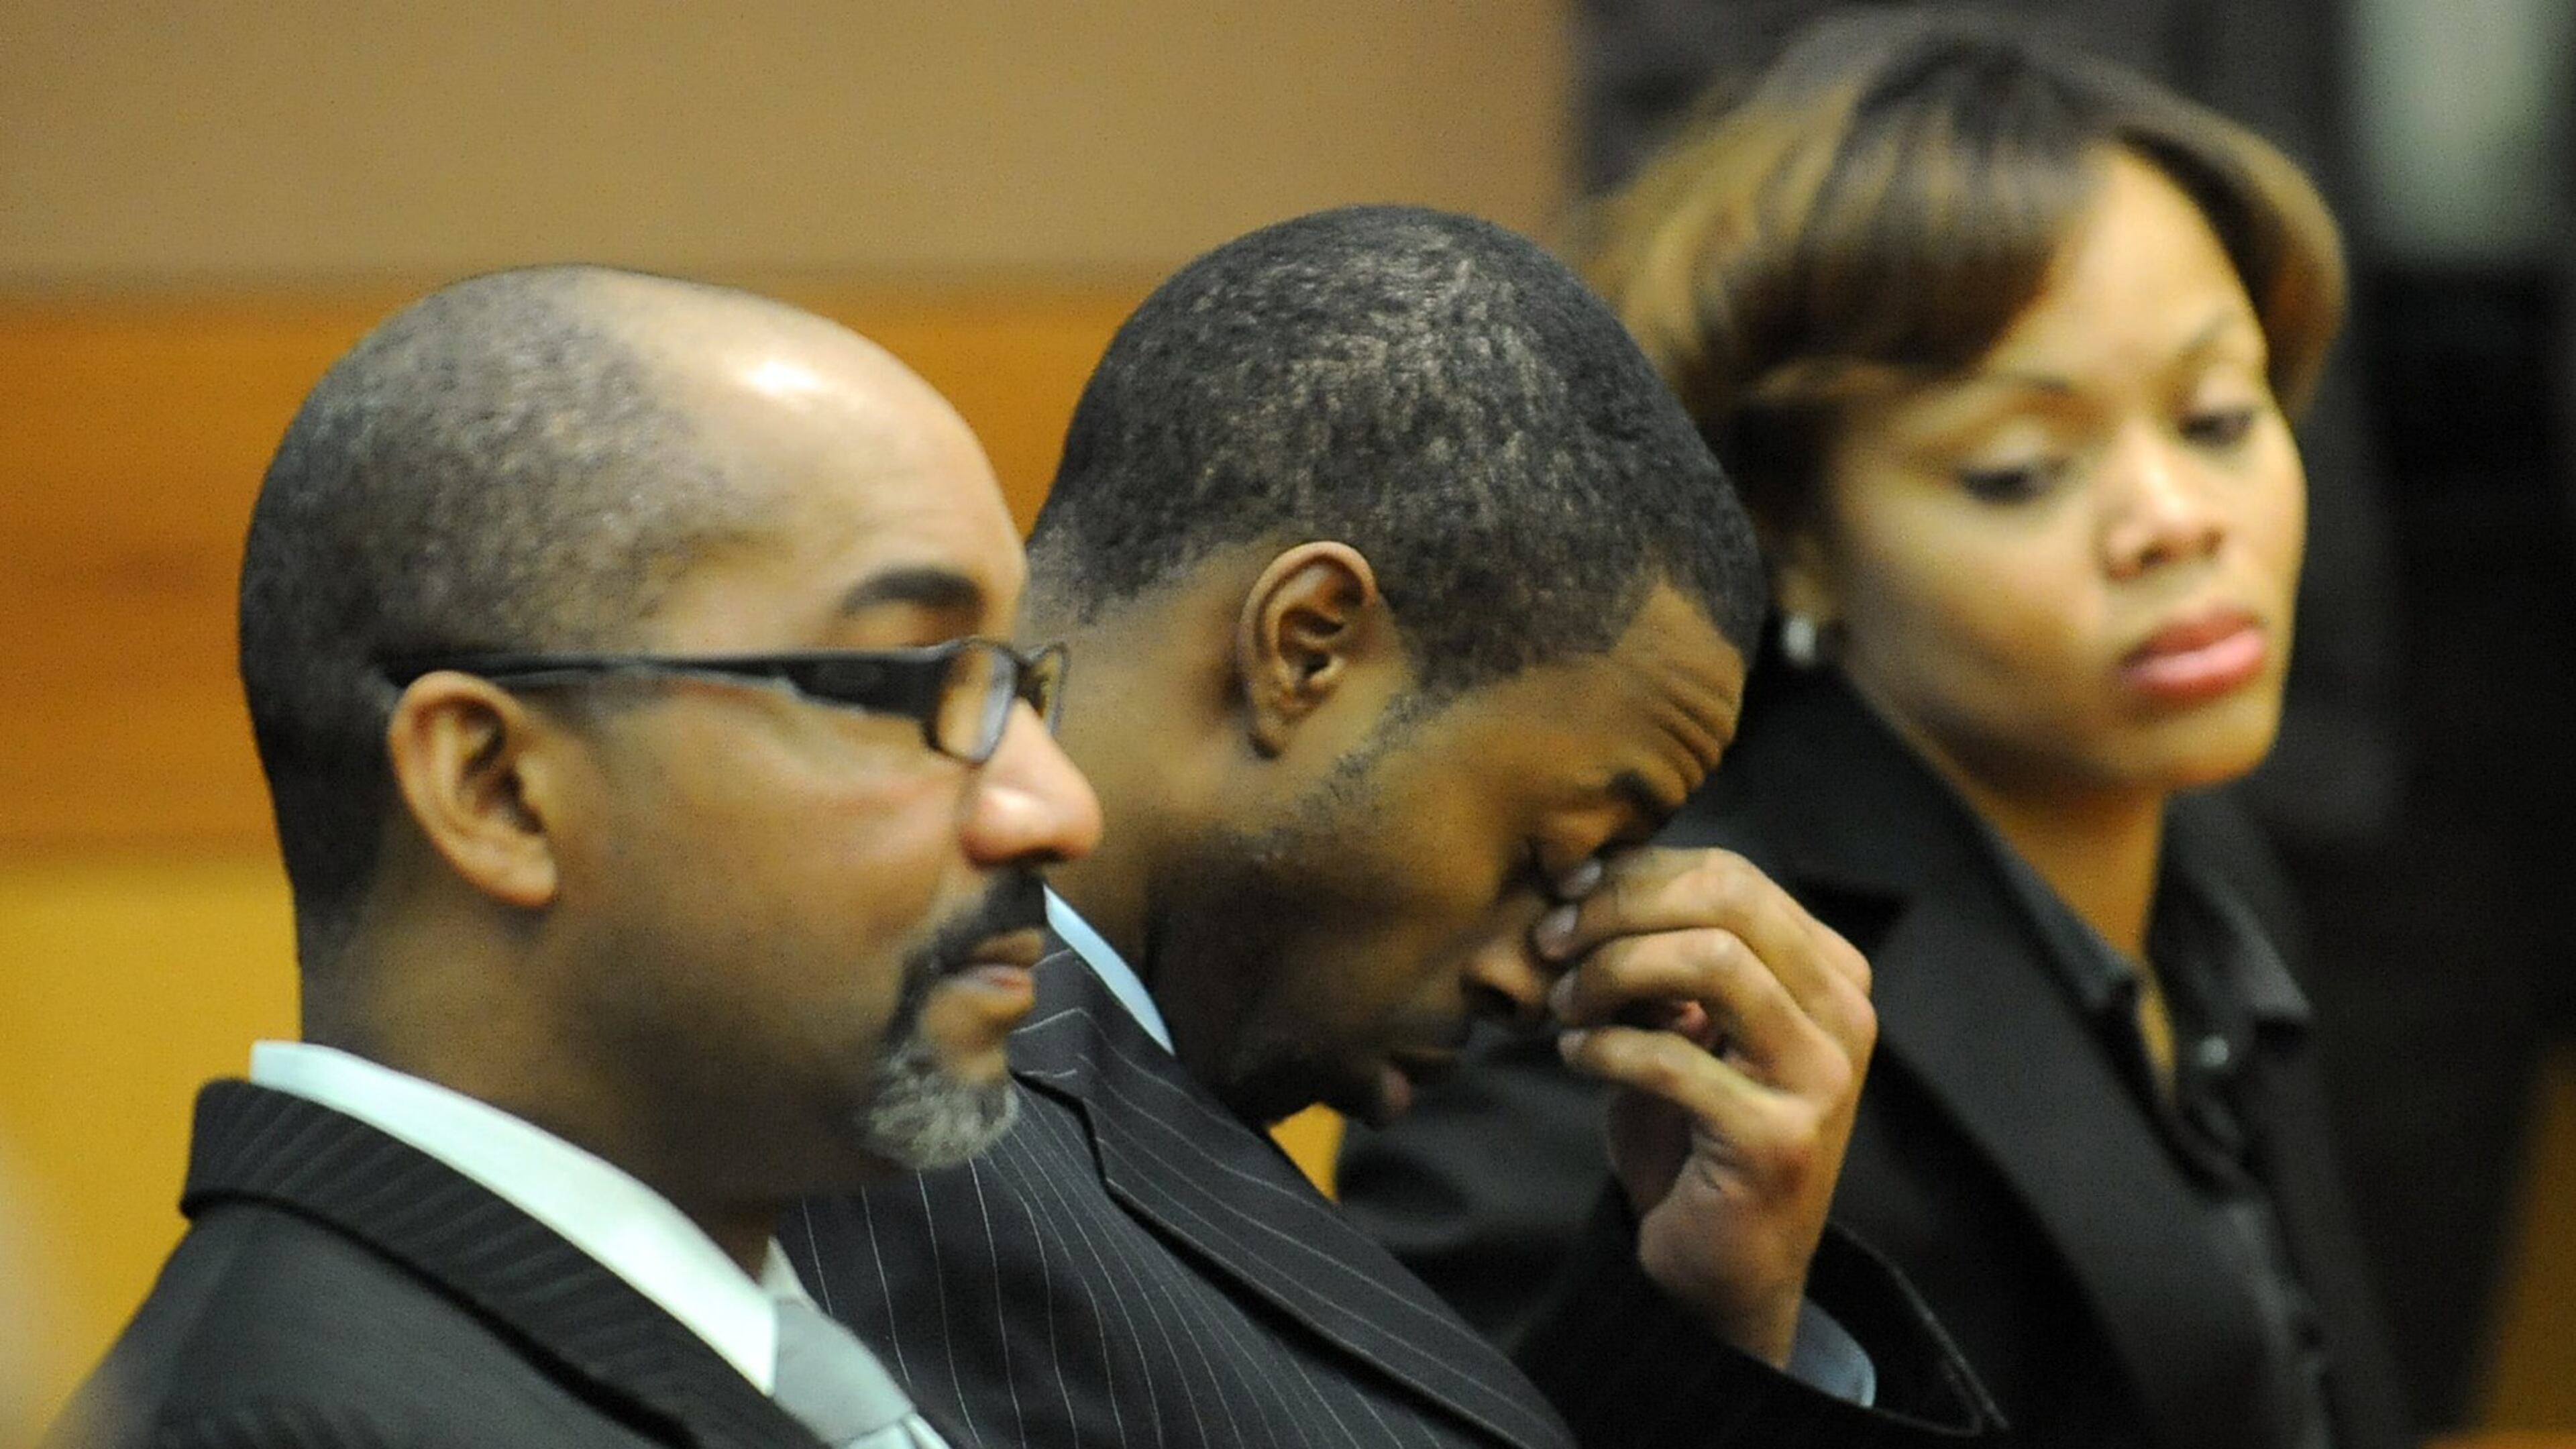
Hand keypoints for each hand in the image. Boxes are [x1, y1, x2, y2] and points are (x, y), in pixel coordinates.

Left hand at [1533, 846, 1874, 1365]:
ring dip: (1612, 971)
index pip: (1731, 876)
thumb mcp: (1681, 1026)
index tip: (1563, 891)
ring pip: (1710, 962)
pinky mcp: (1777, 1141)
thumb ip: (1659, 956)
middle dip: (1618, 909)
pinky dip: (1604, 1047)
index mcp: (1828, 972)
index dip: (1636, 872)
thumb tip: (1583, 881)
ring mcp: (1820, 1078)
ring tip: (1564, 1004)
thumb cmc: (1691, 1131)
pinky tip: (1575, 1057)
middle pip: (1727, 901)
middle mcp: (1842, 1015)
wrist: (1726, 1269)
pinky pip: (1672, 1059)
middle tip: (1550, 941)